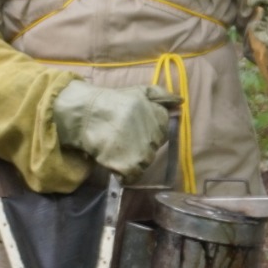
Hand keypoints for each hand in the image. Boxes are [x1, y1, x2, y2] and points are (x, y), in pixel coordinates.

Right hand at [51, 81, 179, 177]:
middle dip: (141, 145)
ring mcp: (143, 152)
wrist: (85, 114)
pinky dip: (125, 174)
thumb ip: (162, 95)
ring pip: (145, 163)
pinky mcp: (130, 166)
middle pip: (153, 148)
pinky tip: (115, 162)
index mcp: (158, 116)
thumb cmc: (111, 102)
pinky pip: (132, 176)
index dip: (147, 131)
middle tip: (122, 138)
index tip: (132, 128)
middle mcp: (154, 135)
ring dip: (133, 159)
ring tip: (117, 149)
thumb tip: (181, 102)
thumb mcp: (138, 91)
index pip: (162, 131)